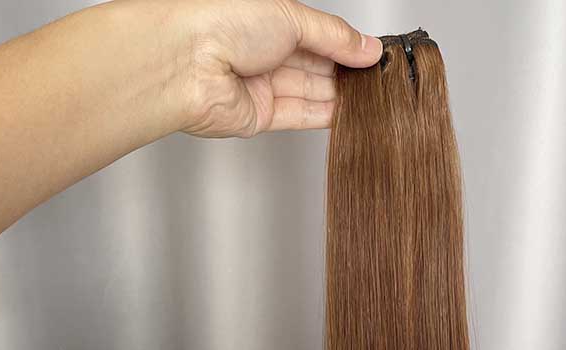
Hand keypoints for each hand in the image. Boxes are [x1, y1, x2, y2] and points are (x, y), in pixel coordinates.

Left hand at [166, 0, 382, 137]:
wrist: (188, 62)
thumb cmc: (222, 22)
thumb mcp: (292, 17)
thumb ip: (334, 36)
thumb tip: (367, 47)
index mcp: (268, 18)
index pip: (318, 34)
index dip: (347, 46)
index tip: (374, 55)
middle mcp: (264, 51)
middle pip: (316, 65)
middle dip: (346, 72)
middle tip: (377, 79)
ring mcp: (262, 85)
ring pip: (311, 92)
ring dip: (340, 95)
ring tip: (371, 97)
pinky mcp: (260, 116)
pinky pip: (299, 116)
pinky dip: (326, 116)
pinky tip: (349, 113)